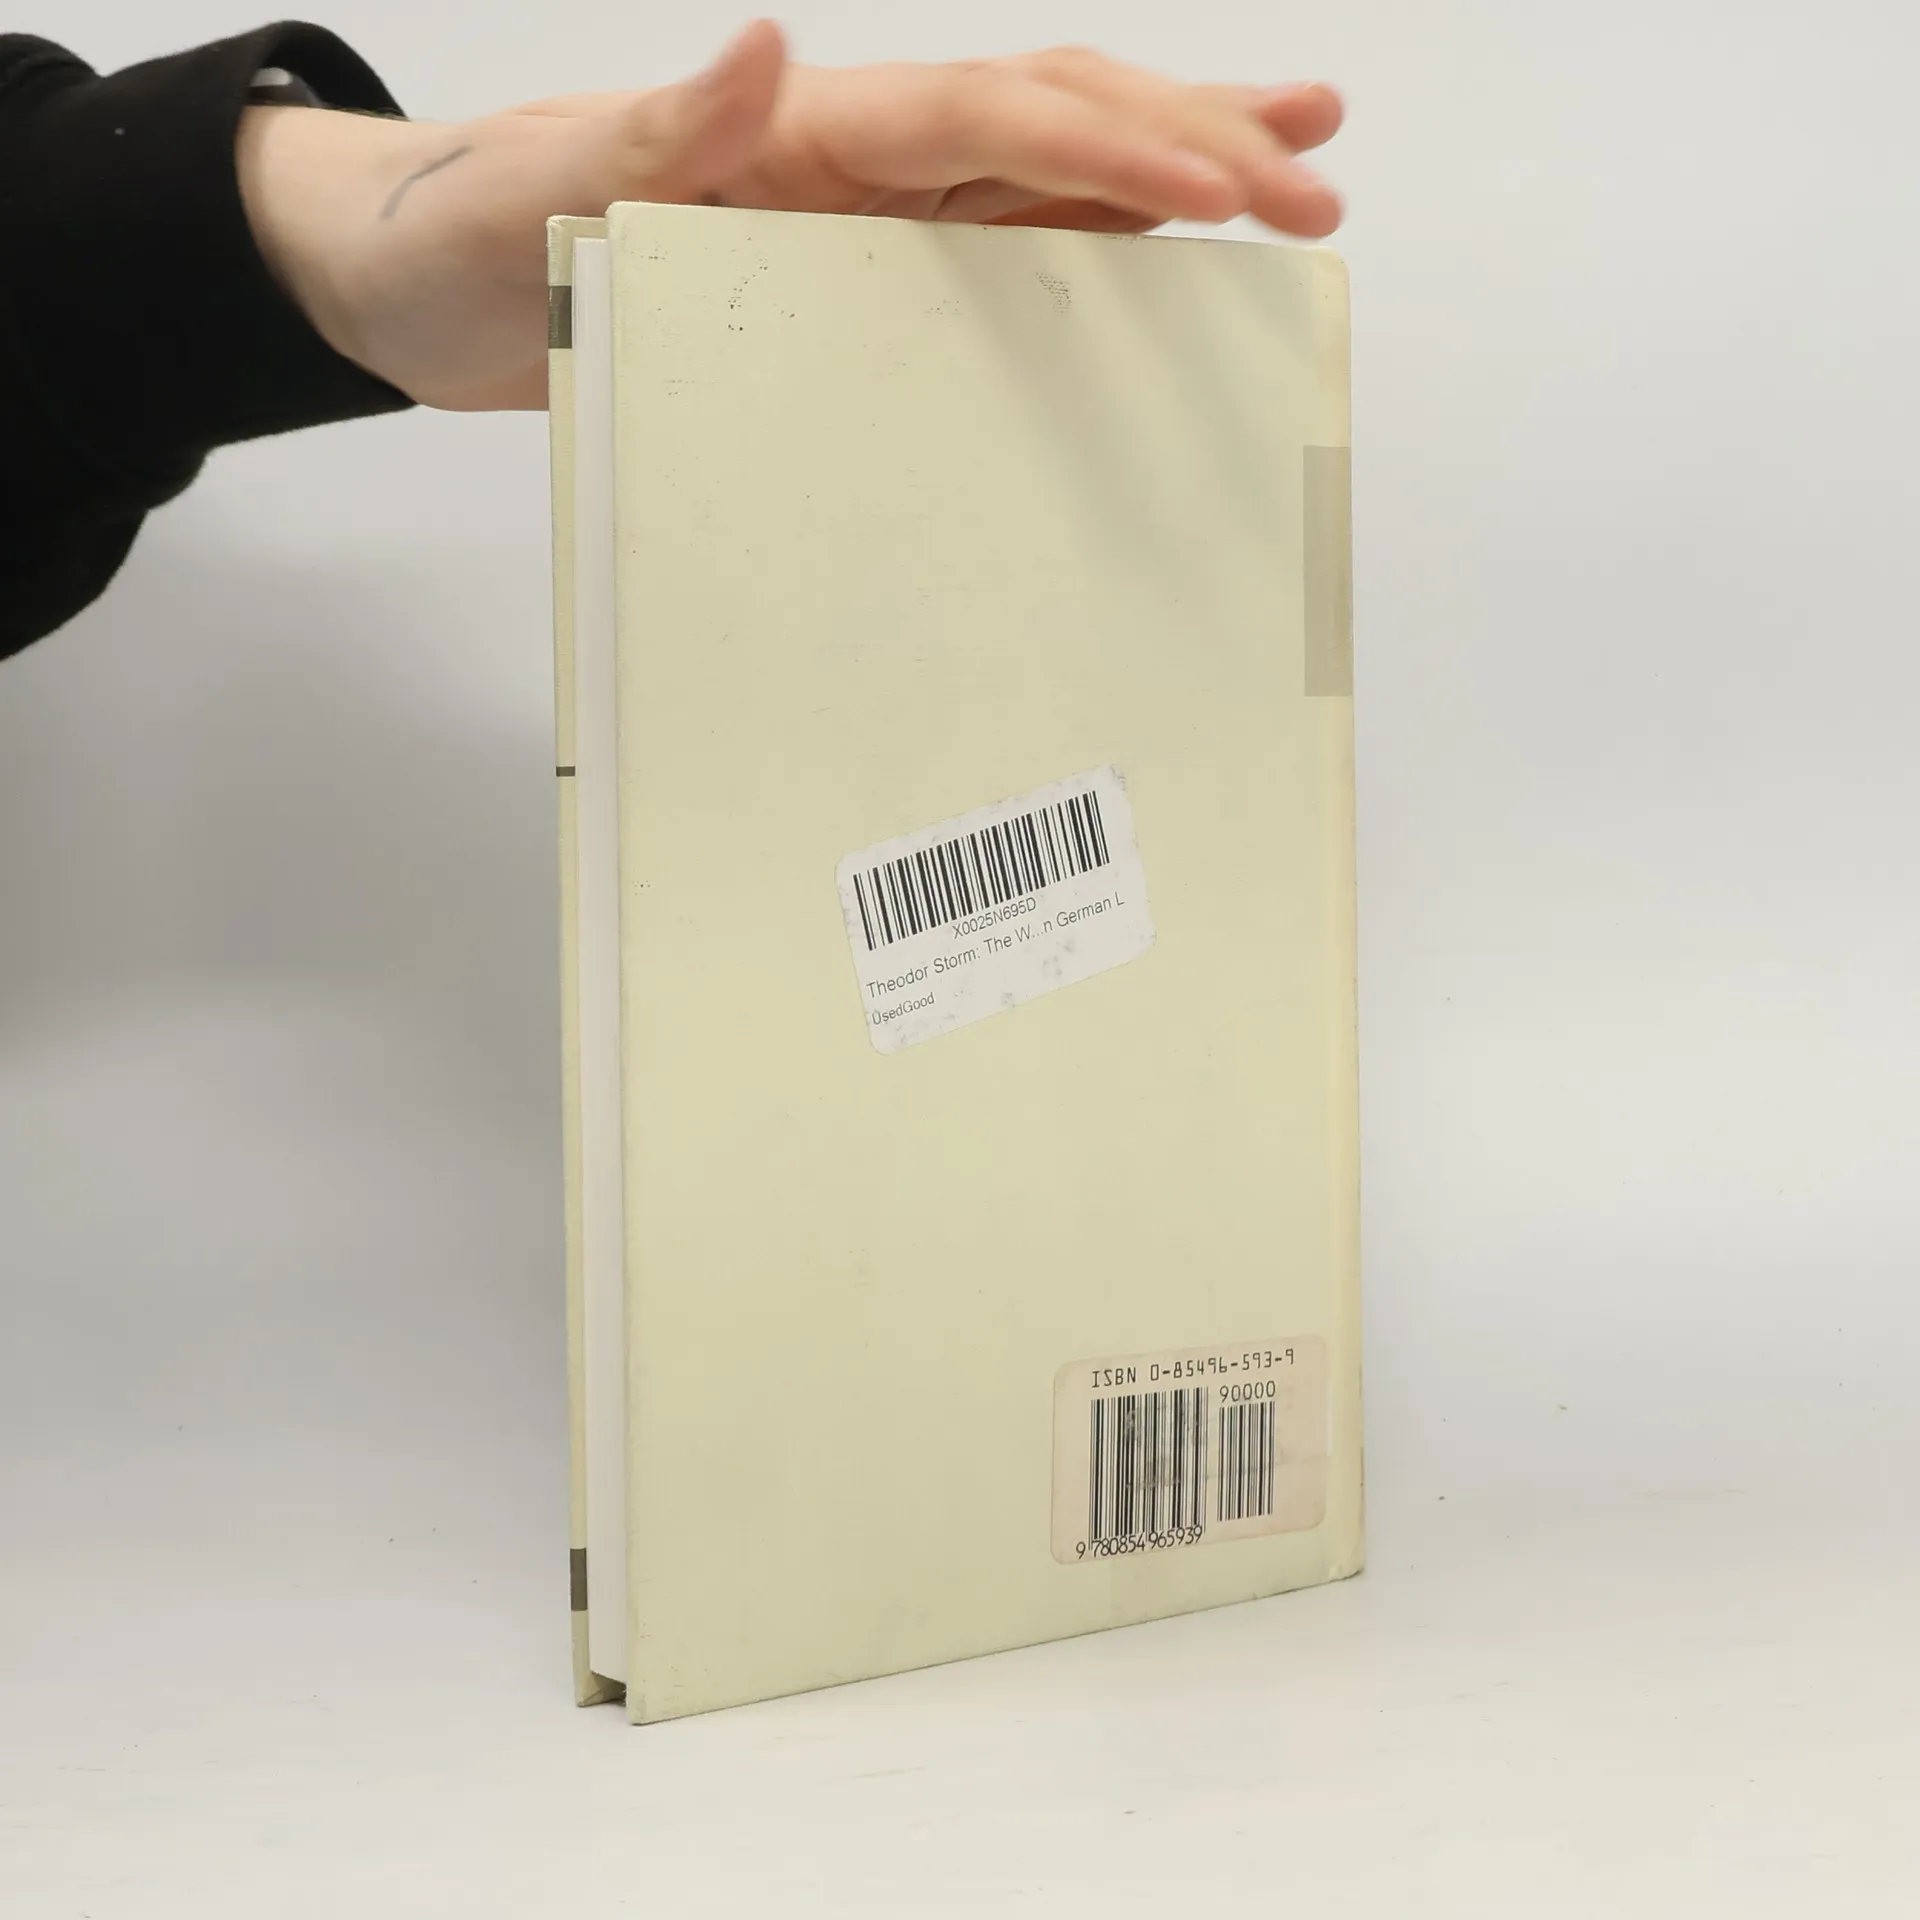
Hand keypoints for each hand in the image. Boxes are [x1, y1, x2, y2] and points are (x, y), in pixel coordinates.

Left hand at [238, 22, 1343, 411]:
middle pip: (1056, 125)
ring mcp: (856, 212)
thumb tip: (776, 46)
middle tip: (1317, 175)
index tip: (1233, 179)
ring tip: (1286, 169)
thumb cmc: (467, 235)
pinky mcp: (843, 272)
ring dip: (1167, 171)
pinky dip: (1078, 246)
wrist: (413, 284)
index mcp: (803, 132)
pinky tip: (1146, 255)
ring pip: (1045, 180)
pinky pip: (987, 255)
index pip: (996, 119)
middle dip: (1192, 144)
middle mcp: (850, 157)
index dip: (1118, 143)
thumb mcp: (545, 187)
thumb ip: (666, 128)